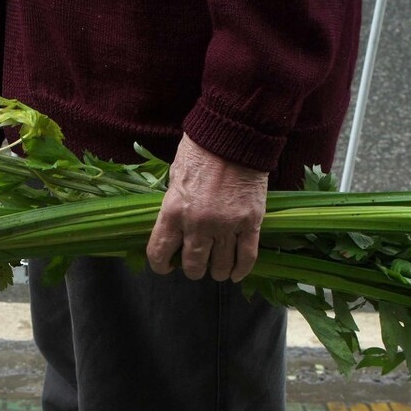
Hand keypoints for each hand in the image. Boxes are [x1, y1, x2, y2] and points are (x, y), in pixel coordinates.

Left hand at [146, 135, 267, 281]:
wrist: (234, 136)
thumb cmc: (200, 152)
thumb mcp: (174, 178)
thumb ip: (173, 207)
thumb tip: (173, 231)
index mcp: (173, 211)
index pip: (159, 253)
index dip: (160, 265)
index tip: (165, 266)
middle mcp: (198, 224)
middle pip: (193, 265)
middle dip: (192, 269)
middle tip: (195, 264)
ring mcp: (226, 225)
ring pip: (220, 266)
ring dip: (217, 271)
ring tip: (217, 269)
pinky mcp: (251, 223)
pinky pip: (247, 257)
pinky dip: (241, 270)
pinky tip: (236, 274)